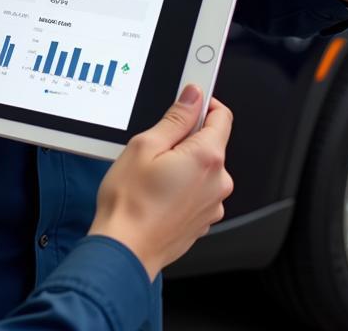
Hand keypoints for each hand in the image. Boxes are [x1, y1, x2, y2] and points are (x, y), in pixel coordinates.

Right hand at [89, 86, 233, 280]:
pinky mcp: (203, 218)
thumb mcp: (145, 146)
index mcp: (207, 157)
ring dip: (183, 161)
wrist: (125, 250)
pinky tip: (156, 190)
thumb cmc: (130, 202)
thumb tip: (192, 96)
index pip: (221, 115)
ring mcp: (213, 203)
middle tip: (155, 141)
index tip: (189, 97)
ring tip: (151, 171)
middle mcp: (219, 181)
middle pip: (210, 142)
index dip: (203, 102)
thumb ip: (175, 119)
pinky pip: (198, 189)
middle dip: (186, 135)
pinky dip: (182, 183)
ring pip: (202, 166)